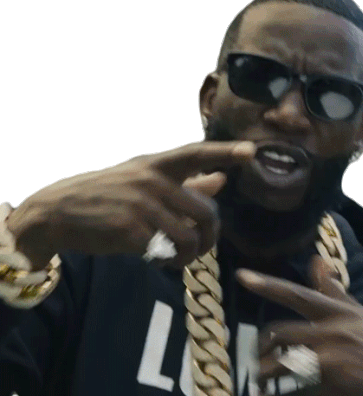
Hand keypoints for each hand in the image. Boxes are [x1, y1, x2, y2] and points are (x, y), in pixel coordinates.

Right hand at [7, 141, 255, 269]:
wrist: (59, 212)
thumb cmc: (108, 194)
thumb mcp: (144, 180)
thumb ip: (187, 181)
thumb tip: (221, 180)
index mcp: (156, 164)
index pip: (196, 154)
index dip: (225, 152)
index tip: (252, 151)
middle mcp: (152, 181)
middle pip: (205, 211)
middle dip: (212, 235)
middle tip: (204, 246)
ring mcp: (141, 205)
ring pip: (190, 236)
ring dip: (192, 254)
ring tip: (180, 257)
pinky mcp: (130, 231)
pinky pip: (168, 252)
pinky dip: (172, 262)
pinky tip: (162, 261)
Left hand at [236, 256, 362, 395]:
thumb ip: (334, 291)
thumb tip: (316, 260)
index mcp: (340, 312)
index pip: (298, 294)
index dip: (268, 285)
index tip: (241, 276)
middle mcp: (336, 331)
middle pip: (281, 332)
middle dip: (261, 348)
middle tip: (255, 361)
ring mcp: (337, 360)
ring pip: (284, 363)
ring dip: (267, 375)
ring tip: (261, 383)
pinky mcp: (338, 385)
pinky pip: (299, 389)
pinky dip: (284, 394)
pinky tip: (279, 395)